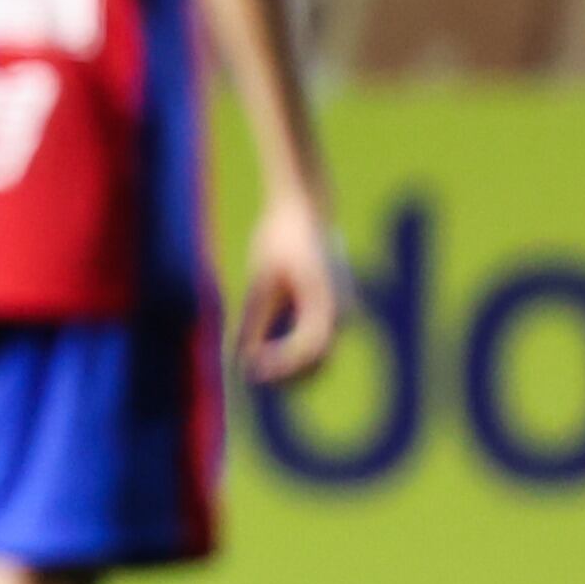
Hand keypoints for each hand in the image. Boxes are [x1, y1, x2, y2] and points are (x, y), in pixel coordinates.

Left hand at [237, 190, 342, 384]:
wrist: (304, 207)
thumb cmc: (281, 237)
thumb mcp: (261, 279)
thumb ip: (255, 320)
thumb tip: (243, 358)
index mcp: (327, 301)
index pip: (308, 350)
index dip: (281, 367)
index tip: (252, 370)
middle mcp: (342, 310)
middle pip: (319, 361)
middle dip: (287, 374)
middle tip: (252, 376)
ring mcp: (341, 308)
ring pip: (320, 354)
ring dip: (291, 367)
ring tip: (256, 365)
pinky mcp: (333, 306)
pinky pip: (317, 339)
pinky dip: (294, 351)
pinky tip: (266, 348)